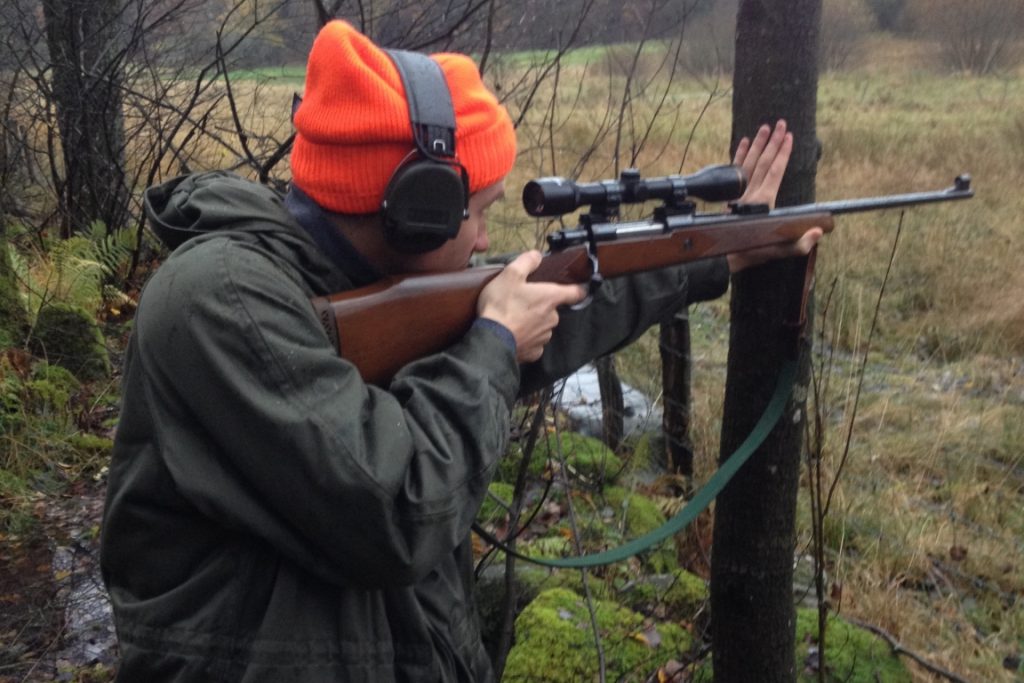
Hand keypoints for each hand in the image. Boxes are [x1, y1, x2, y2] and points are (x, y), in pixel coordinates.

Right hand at [477, 251, 586, 362]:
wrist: (491, 340)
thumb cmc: (501, 306)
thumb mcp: (510, 275)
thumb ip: (526, 262)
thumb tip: (537, 256)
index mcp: (550, 298)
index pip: (575, 292)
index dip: (577, 289)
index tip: (578, 289)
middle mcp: (552, 318)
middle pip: (552, 309)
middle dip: (540, 305)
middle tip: (521, 302)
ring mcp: (544, 337)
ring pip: (542, 326)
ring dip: (532, 322)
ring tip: (513, 319)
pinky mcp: (534, 352)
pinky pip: (534, 342)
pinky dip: (526, 338)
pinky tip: (514, 333)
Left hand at [727, 120, 822, 272]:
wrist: (725, 256)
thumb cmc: (755, 251)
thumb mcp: (781, 250)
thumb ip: (800, 243)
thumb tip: (818, 232)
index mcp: (763, 202)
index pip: (775, 172)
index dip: (783, 154)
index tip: (790, 137)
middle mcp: (750, 194)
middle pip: (763, 162)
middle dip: (773, 142)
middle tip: (781, 123)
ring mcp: (739, 193)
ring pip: (749, 163)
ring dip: (758, 144)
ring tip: (766, 127)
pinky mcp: (731, 194)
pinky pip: (735, 170)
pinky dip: (740, 154)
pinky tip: (746, 141)